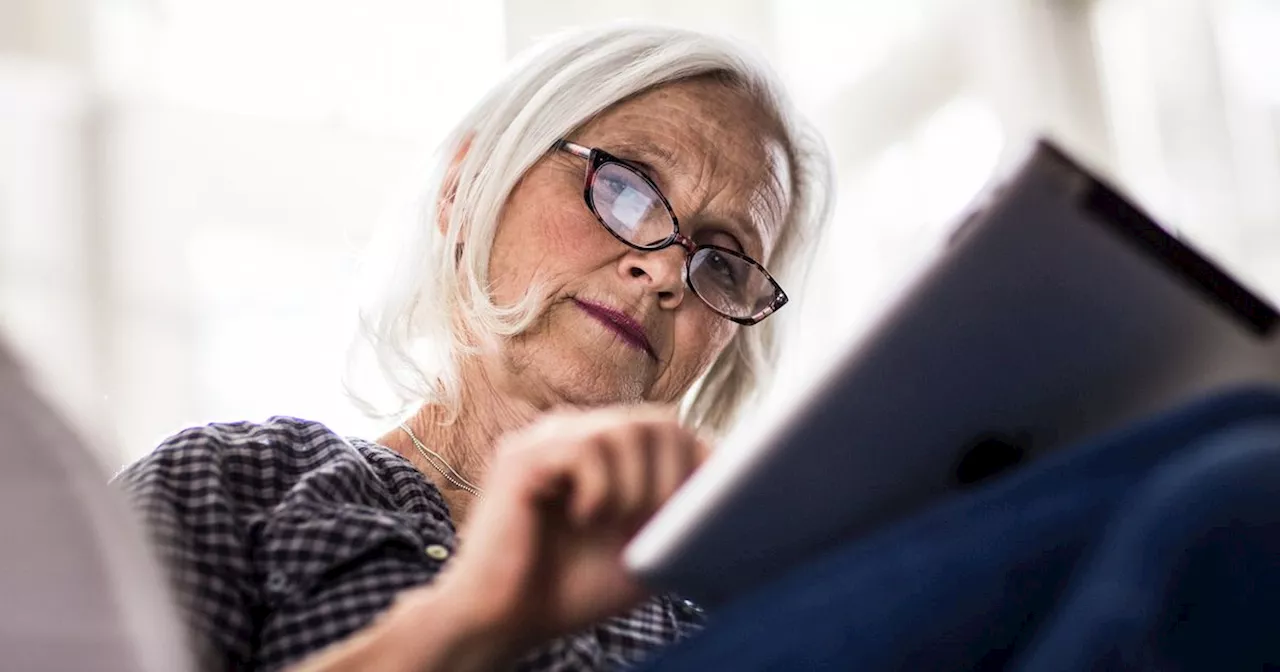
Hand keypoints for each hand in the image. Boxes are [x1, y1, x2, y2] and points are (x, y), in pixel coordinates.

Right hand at [431, 405, 707, 658]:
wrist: (503, 623)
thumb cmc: (572, 590)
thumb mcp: (644, 551)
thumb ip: (681, 518)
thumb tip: (739, 496)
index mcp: (603, 449)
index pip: (670, 429)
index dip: (699, 464)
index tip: (706, 508)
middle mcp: (574, 432)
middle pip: (657, 421)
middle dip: (672, 478)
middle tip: (652, 525)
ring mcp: (544, 439)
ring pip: (625, 430)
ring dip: (637, 488)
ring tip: (612, 525)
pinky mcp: (521, 458)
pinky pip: (585, 449)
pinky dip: (600, 490)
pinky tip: (583, 518)